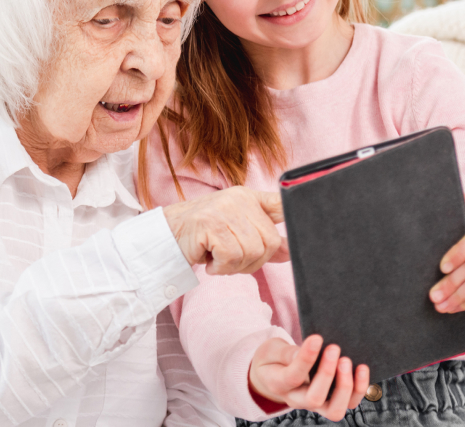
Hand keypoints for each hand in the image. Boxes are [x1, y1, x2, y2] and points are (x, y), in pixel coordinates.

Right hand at [162, 186, 289, 274]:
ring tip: (218, 258)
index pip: (280, 203)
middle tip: (232, 260)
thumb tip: (290, 252)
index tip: (298, 237)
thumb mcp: (236, 233)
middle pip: (271, 242)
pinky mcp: (211, 224)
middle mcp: (240, 199)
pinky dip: (221, 267)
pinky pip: (232, 257)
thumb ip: (262, 239)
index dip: (294, 216)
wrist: (166, 235)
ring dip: (235, 266)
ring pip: (253, 252)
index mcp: (249, 197)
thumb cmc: (202, 235)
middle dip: (254, 262)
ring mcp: (225, 210)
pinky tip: (209, 260)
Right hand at [248, 335, 369, 421]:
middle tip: (334, 348)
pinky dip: (359, 388)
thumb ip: (288, 352)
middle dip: (327, 374)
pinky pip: (349, 403)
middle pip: (314, 399)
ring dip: (346, 387)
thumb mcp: (272, 351)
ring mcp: (316, 404)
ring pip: (334, 410)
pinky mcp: (331, 401)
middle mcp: (297, 399)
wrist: (273, 374)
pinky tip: (361, 368)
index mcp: (278, 384)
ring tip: (347, 361)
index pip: (293, 376)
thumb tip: (311, 349)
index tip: (316, 338)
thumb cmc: (274, 360)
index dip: (306, 358)